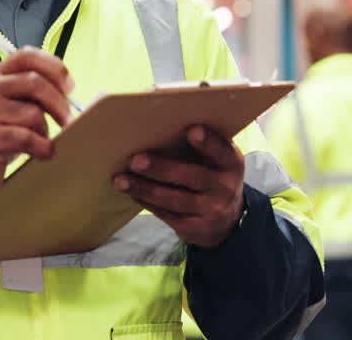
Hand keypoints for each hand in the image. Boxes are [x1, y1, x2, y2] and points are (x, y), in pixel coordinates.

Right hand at [0, 47, 74, 197]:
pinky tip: (43, 153)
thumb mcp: (10, 102)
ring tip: (40, 140)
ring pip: (33, 113)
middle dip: (60, 103)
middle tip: (68, 120)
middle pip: (35, 83)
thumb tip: (69, 90)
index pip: (28, 56)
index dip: (54, 67)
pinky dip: (43, 148)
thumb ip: (33, 91)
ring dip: (45, 131)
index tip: (69, 86)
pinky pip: (28, 138)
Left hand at [113, 125, 245, 248]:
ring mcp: (210, 211)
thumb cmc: (213, 176)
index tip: (192, 130)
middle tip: (135, 160)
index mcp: (231, 164)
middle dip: (161, 168)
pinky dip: (146, 202)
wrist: (226, 221)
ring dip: (144, 188)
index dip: (208, 142)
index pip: (222, 152)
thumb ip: (202, 145)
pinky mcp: (194, 228)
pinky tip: (132, 192)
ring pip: (173, 199)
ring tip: (121, 180)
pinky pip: (166, 214)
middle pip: (191, 177)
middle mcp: (224, 188)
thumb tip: (161, 122)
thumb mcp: (218, 161)